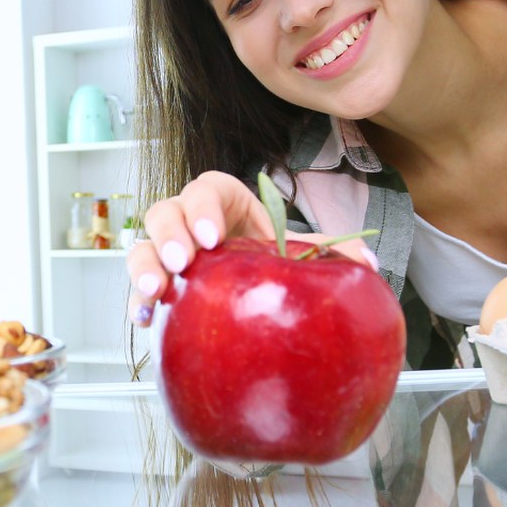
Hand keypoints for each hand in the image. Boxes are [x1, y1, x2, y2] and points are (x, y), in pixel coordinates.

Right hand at [125, 170, 378, 325]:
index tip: (214, 236)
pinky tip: (145, 318)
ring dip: (145, 266)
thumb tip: (368, 264)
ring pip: (142, 246)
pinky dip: (138, 302)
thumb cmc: (273, 255)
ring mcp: (169, 251)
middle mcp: (189, 220)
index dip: (204, 208)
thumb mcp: (302, 247)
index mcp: (226, 200)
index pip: (207, 189)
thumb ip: (334, 250)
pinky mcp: (161, 284)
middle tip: (185, 262)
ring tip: (156, 291)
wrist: (256, 282)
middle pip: (165, 212)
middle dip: (170, 236)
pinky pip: (139, 288)